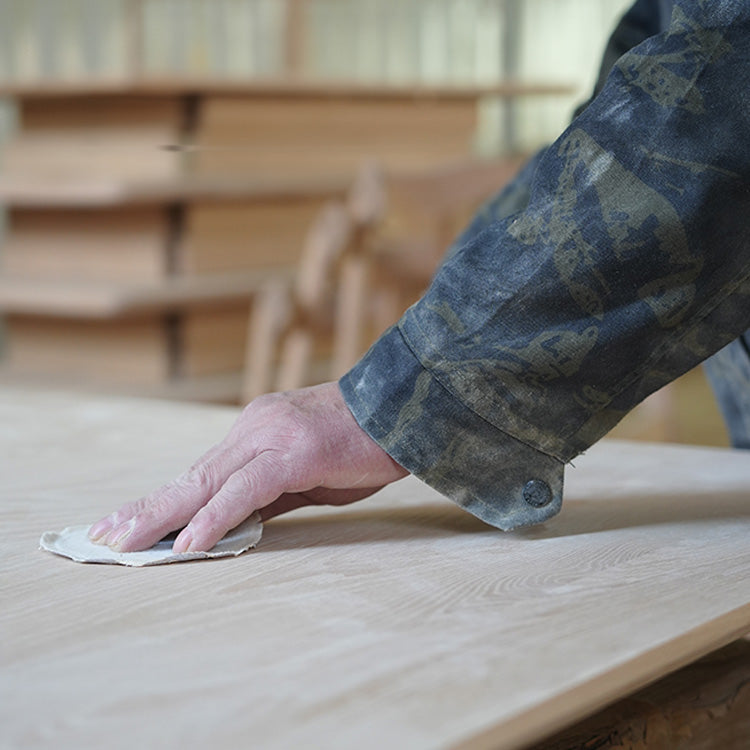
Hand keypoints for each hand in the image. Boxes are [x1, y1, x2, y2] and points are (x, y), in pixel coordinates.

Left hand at [88, 382, 406, 552]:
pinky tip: (189, 542)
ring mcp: (272, 435)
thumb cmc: (360, 445)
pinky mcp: (293, 451)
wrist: (404, 409)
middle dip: (147, 509)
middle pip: (192, 476)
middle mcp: (254, 427)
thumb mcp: (308, 474)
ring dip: (163, 516)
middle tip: (104, 536)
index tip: (126, 522)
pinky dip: (215, 517)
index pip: (200, 472)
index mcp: (256, 430)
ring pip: (207, 480)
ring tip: (127, 544)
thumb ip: (268, 495)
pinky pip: (246, 489)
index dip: (162, 500)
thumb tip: (232, 526)